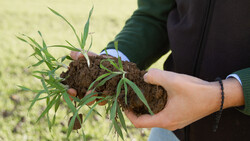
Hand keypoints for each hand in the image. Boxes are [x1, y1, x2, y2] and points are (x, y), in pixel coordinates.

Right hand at [66, 51, 107, 105]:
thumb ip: (81, 55)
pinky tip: (105, 93)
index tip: (71, 90)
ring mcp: (94, 94)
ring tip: (94, 92)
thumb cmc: (95, 60)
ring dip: (91, 98)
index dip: (68, 93)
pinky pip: (102, 100)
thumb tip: (72, 53)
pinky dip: (103, 98)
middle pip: (79, 99)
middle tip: (84, 94)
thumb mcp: (89, 56)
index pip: (69, 91)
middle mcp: (83, 91)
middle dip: (79, 98)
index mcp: (77, 82)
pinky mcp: (103, 96)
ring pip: (90, 101)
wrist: (109, 63)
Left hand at [125, 68, 243, 130]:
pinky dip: (155, 106)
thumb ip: (155, 76)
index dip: (129, 113)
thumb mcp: (173, 80)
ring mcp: (175, 121)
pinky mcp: (179, 116)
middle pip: (146, 120)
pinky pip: (162, 113)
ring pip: (154, 116)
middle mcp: (169, 124)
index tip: (124, 103)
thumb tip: (144, 75)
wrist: (218, 96)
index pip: (139, 123)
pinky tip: (156, 94)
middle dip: (136, 108)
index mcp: (165, 120)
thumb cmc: (196, 90)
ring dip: (146, 106)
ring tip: (142, 93)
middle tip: (131, 96)